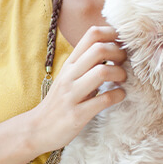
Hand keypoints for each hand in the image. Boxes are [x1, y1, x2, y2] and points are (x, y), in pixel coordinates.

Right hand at [26, 26, 127, 153]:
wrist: (37, 129)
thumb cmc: (59, 102)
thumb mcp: (70, 77)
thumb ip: (87, 63)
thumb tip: (113, 49)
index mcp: (70, 63)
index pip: (91, 34)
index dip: (113, 33)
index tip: (124, 43)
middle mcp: (70, 75)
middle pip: (99, 49)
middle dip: (119, 53)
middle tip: (125, 63)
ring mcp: (72, 95)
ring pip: (102, 72)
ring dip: (120, 74)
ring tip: (122, 80)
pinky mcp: (77, 114)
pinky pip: (104, 100)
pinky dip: (118, 95)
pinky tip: (120, 96)